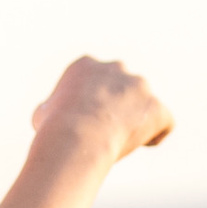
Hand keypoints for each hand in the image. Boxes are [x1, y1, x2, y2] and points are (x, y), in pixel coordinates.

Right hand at [29, 56, 173, 162]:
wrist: (76, 135)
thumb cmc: (54, 128)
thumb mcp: (41, 114)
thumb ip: (51, 109)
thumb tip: (48, 114)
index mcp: (86, 65)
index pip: (94, 79)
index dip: (91, 100)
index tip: (86, 119)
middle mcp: (116, 68)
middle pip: (122, 86)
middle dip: (118, 104)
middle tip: (107, 129)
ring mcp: (139, 86)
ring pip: (144, 101)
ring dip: (137, 117)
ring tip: (123, 139)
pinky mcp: (156, 107)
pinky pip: (165, 119)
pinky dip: (157, 132)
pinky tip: (145, 143)